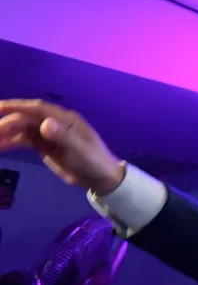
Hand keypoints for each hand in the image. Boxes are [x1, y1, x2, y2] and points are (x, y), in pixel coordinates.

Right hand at [0, 99, 123, 194]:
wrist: (100, 178)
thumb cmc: (93, 161)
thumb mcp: (80, 150)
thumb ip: (63, 137)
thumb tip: (45, 123)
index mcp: (65, 119)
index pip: (38, 108)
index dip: (17, 106)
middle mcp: (54, 123)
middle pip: (26, 118)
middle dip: (7, 123)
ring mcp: (48, 134)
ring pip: (22, 129)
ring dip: (6, 133)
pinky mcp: (43, 146)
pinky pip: (23, 140)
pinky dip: (10, 142)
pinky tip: (0, 147)